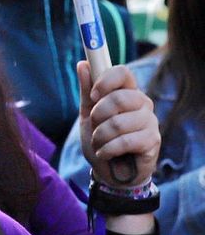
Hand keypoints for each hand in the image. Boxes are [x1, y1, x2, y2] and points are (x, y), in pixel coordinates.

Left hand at [77, 61, 159, 188]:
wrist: (109, 170)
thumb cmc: (100, 138)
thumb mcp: (88, 114)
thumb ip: (86, 91)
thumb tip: (82, 64)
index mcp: (127, 92)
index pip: (122, 72)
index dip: (105, 80)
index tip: (93, 95)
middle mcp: (142, 103)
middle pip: (119, 98)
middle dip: (98, 116)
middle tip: (95, 126)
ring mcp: (150, 122)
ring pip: (118, 123)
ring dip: (100, 137)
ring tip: (100, 143)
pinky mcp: (152, 141)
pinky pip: (124, 141)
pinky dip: (107, 150)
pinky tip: (105, 153)